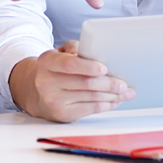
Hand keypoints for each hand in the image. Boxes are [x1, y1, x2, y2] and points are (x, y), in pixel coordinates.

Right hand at [9, 41, 133, 120]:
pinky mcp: (63, 115)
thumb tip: (92, 52)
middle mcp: (47, 82)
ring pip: (90, 97)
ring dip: (111, 96)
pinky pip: (90, 109)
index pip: (68, 64)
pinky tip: (114, 101)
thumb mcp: (58, 53)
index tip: (104, 68)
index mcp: (46, 62)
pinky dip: (106, 105)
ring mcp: (54, 101)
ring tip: (124, 92)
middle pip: (84, 83)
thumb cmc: (53, 70)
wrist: (37, 93)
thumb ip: (73, 48)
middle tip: (123, 83)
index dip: (88, 66)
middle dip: (108, 84)